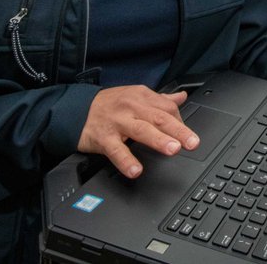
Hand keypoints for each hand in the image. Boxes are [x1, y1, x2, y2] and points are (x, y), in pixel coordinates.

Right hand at [78, 86, 199, 178]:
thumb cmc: (109, 104)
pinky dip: (126, 160)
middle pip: (159, 118)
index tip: (189, 136)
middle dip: (178, 130)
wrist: (74, 109)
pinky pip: (116, 150)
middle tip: (192, 142)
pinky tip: (136, 170)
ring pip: (141, 130)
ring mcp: (117, 122)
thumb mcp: (135, 96)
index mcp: (142, 97)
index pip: (167, 108)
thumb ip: (159, 99)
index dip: (180, 122)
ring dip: (158, 140)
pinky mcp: (103, 137)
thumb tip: (181, 97)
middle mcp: (131, 107)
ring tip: (173, 150)